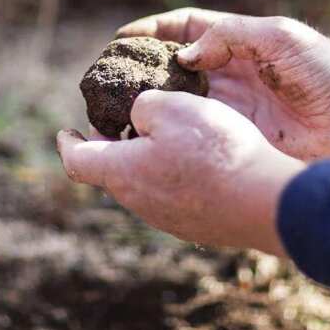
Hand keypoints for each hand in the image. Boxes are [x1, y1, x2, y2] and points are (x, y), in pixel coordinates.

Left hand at [56, 90, 304, 254]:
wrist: (264, 200)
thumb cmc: (216, 150)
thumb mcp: (173, 107)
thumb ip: (144, 105)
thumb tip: (139, 117)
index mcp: (123, 172)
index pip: (77, 160)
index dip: (67, 143)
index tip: (65, 131)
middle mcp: (140, 201)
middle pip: (114, 170)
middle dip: (114, 144)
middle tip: (125, 120)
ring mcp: (169, 218)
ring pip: (147, 182)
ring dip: (148, 157)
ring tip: (170, 133)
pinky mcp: (198, 224)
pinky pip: (176, 194)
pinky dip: (176, 172)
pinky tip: (203, 157)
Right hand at [118, 8, 329, 159]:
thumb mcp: (281, 38)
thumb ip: (231, 36)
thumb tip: (186, 53)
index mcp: (241, 44)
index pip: (186, 30)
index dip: (152, 32)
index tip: (120, 40)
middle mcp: (230, 76)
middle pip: (172, 68)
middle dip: (139, 70)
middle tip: (105, 80)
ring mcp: (232, 110)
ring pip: (177, 103)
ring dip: (146, 104)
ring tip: (113, 109)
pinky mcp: (237, 140)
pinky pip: (195, 135)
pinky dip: (169, 134)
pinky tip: (144, 137)